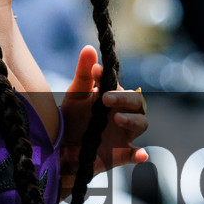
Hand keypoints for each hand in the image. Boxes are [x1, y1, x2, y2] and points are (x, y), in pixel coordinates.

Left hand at [58, 45, 149, 186]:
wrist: (62, 148)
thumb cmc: (73, 118)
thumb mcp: (75, 96)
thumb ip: (83, 74)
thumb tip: (88, 48)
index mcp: (113, 97)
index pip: (119, 85)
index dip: (110, 78)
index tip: (96, 73)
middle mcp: (123, 113)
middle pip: (137, 102)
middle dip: (124, 98)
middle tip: (105, 98)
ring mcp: (124, 134)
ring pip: (141, 123)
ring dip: (132, 120)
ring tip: (117, 118)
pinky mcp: (121, 154)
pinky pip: (134, 154)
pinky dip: (139, 155)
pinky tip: (141, 155)